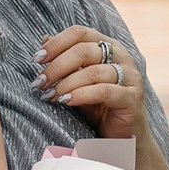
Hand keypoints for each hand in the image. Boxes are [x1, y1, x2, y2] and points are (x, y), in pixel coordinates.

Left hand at [34, 24, 149, 137]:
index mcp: (108, 45)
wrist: (121, 136)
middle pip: (83, 50)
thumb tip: (44, 38)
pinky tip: (66, 101)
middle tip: (39, 82)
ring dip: (66, 84)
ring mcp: (130, 76)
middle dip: (56, 67)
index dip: (56, 44)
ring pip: (93, 72)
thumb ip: (65, 61)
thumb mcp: (77, 81)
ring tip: (50, 96)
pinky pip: (104, 91)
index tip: (36, 60)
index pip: (79, 33)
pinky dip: (81, 95)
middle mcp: (122, 56)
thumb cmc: (98, 106)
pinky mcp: (132, 97)